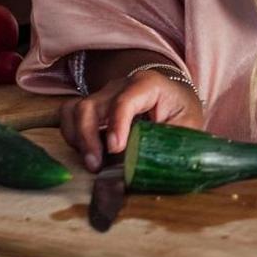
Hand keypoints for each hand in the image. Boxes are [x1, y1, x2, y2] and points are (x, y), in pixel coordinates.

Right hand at [59, 68, 205, 172]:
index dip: (117, 124)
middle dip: (88, 137)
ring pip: (75, 110)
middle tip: (96, 165)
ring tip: (91, 163)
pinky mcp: (93, 106)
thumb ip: (170, 145)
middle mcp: (120, 86)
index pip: (126, 101)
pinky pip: (69, 115)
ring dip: (76, 138)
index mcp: (148, 85)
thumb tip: (149, 171)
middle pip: (92, 106)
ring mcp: (103, 94)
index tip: (115, 149)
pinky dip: (71, 135)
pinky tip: (85, 153)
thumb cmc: (181, 112)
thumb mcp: (187, 126)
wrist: (175, 98)